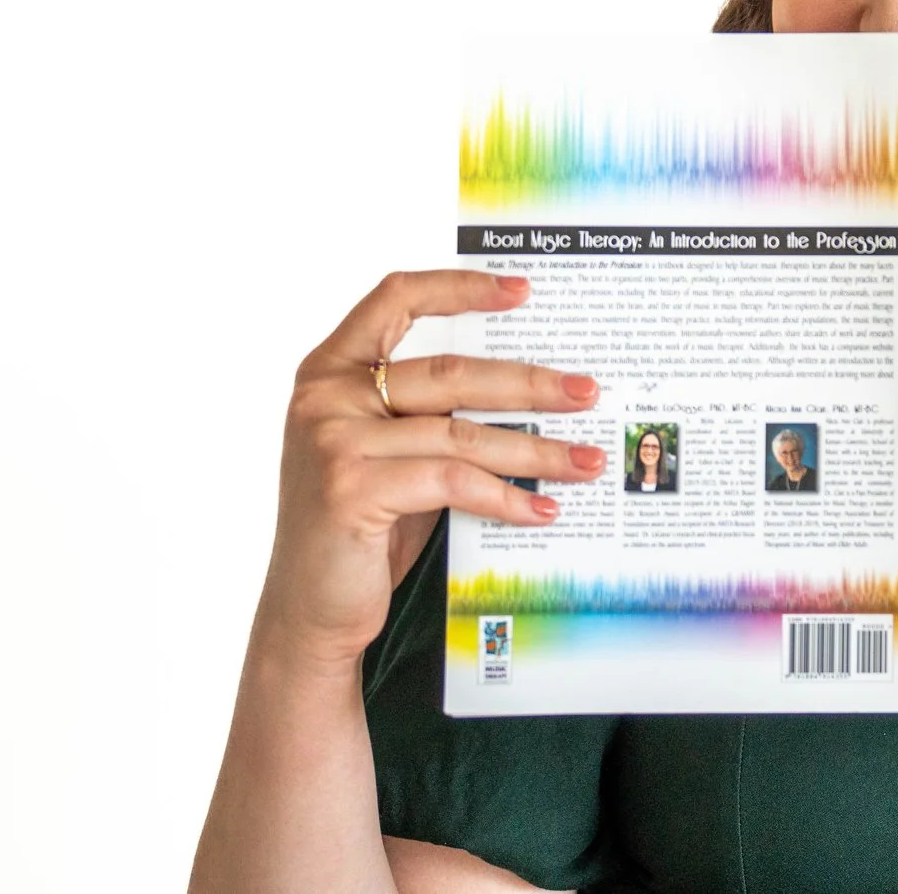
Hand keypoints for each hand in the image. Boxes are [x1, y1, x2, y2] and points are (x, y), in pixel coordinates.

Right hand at [257, 270, 607, 672]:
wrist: (311, 611)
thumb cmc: (362, 528)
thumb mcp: (392, 455)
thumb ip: (431, 416)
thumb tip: (532, 392)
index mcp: (329, 370)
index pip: (394, 299)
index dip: (459, 286)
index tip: (522, 289)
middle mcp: (324, 396)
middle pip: (450, 373)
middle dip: (530, 384)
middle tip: (587, 393)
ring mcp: (333, 441)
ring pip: (461, 434)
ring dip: (535, 450)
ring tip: (586, 461)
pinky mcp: (352, 489)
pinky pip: (453, 482)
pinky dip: (506, 497)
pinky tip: (543, 509)